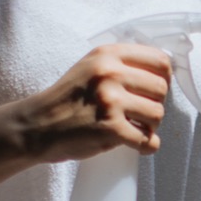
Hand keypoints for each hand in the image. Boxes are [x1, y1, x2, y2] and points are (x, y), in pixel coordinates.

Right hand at [18, 43, 171, 161]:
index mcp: (108, 55)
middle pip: (161, 88)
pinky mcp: (111, 129)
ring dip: (151, 125)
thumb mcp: (90, 66)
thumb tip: (162, 71)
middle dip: (155, 103)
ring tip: (135, 128)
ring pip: (158, 114)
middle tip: (140, 113)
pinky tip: (136, 145)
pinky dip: (146, 146)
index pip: (160, 61)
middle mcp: (111, 74)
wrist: (36, 126)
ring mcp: (111, 102)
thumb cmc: (67, 98)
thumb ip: (120, 64)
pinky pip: (148, 140)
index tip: (153, 90)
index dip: (163, 78)